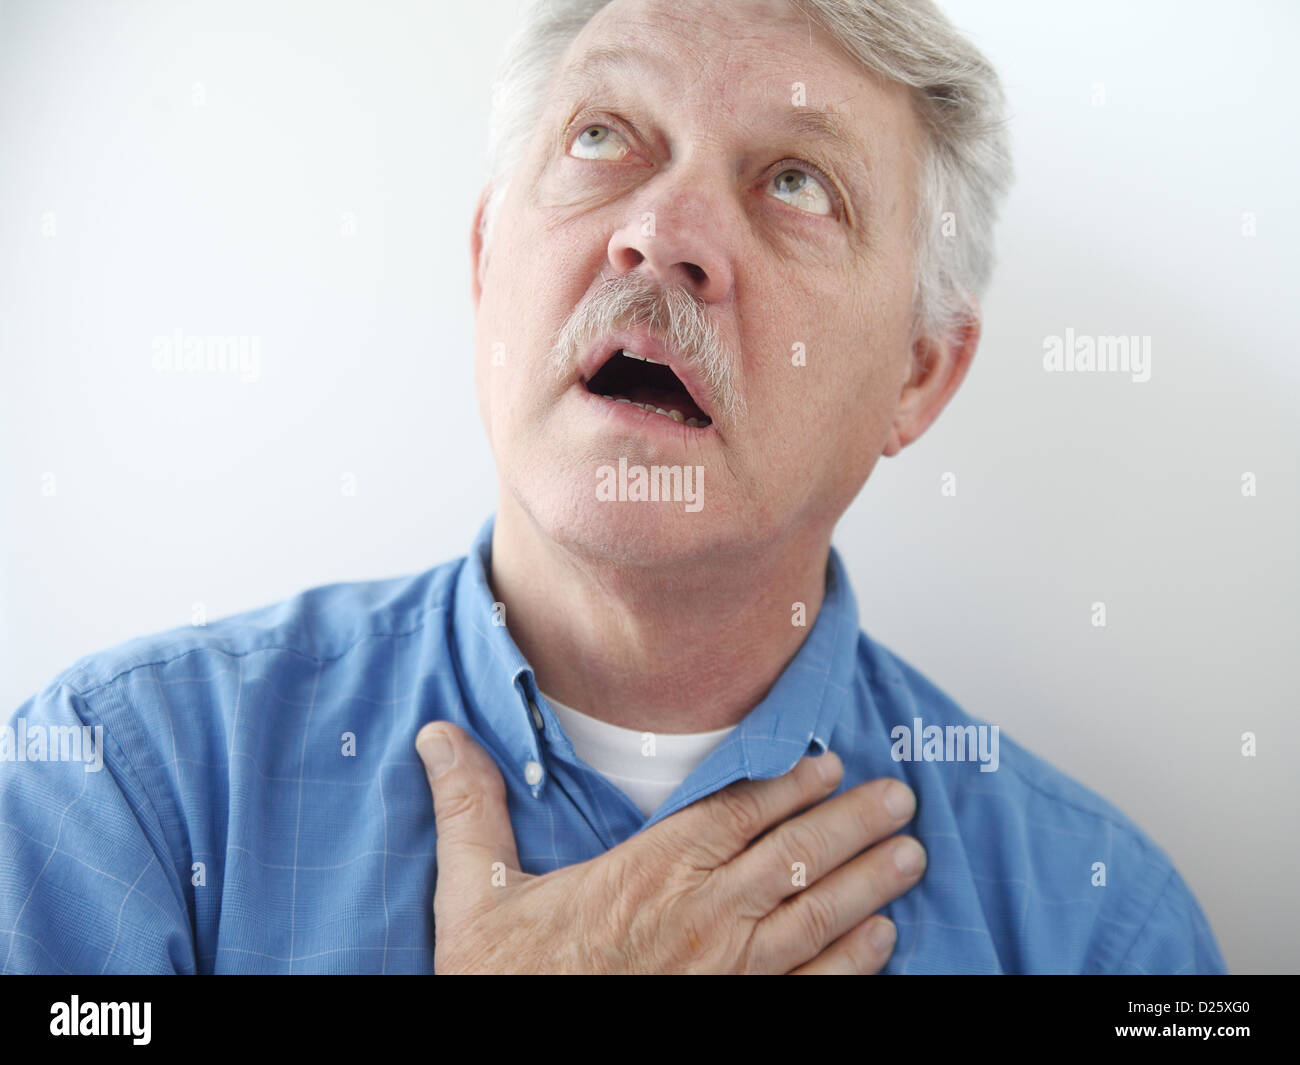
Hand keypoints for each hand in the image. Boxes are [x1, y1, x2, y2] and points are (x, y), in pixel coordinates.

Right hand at [416, 721, 924, 973]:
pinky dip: (854, 962)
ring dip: (867, 882)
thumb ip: (469, 808)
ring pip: (813, 918)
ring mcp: (725, 976)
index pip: (734, 814)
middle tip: (899, 797)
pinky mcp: (735, 1019)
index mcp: (646, 876)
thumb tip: (437, 737)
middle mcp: (698, 919)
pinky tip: (883, 940)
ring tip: (910, 853)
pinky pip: (809, 987)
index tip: (828, 764)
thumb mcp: (474, 893)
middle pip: (790, 858)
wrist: (514, 1054)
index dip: (787, 785)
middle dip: (850, 824)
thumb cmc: (504, 984)